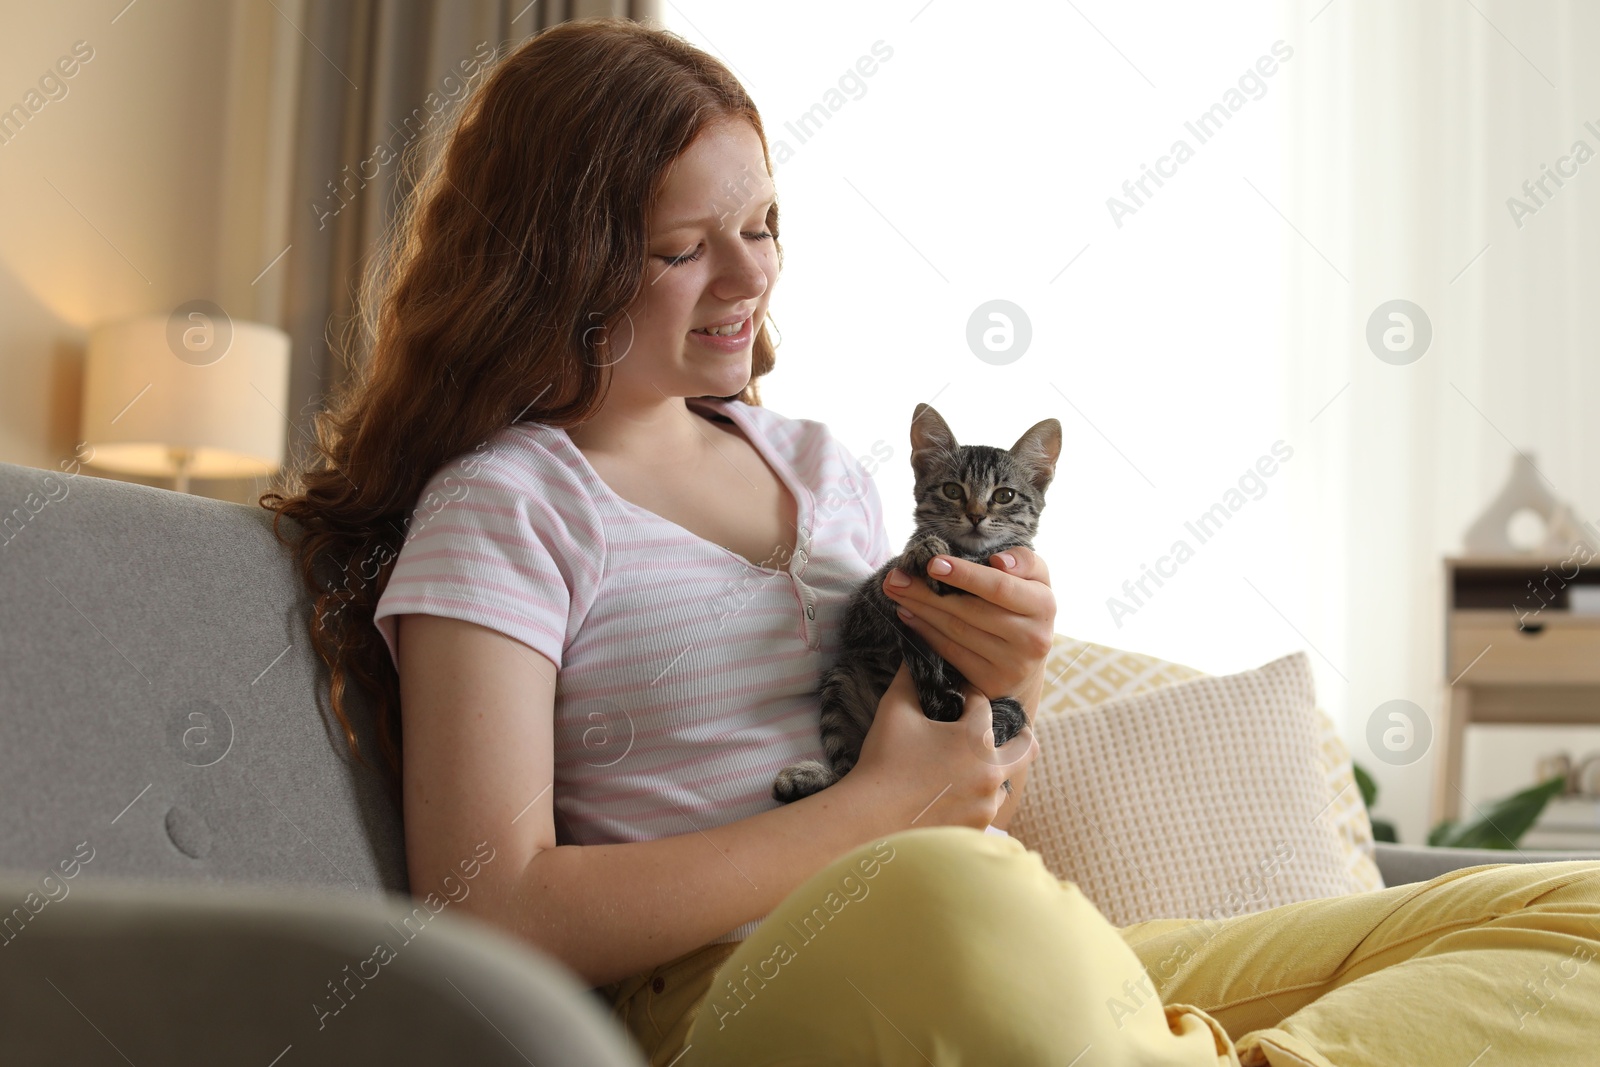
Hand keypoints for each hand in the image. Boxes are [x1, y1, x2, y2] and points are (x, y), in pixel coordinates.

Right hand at [846, 659, 1036, 831]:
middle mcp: (991, 770)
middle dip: (1014, 732)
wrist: (869, 819)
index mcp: (976, 737)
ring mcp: (987, 803)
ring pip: (1006, 779)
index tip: (956, 695)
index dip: (968, 695)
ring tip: (966, 765)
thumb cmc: (882, 761)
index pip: (984, 703)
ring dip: (992, 768)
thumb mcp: (894, 710)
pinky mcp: (978, 827)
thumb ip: (909, 679)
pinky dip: (977, 796)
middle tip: (990, 730)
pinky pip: (988, 806)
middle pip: (1026, 745)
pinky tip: (955, 792)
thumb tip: (915, 657)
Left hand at [881, 545, 1054, 713]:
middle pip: (970, 610)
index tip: (933, 564)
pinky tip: (908, 616)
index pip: (999, 587)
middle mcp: (1033, 638)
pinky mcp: (992, 682)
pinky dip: (926, 632)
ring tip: (897, 592)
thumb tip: (999, 562)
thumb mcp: (1034, 580)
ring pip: (956, 631)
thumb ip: (1024, 561)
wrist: (1028, 662)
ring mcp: (1012, 664)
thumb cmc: (1023, 607)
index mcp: (1044, 605)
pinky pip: (951, 652)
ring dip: (920, 610)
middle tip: (895, 578)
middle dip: (927, 592)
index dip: (965, 575)